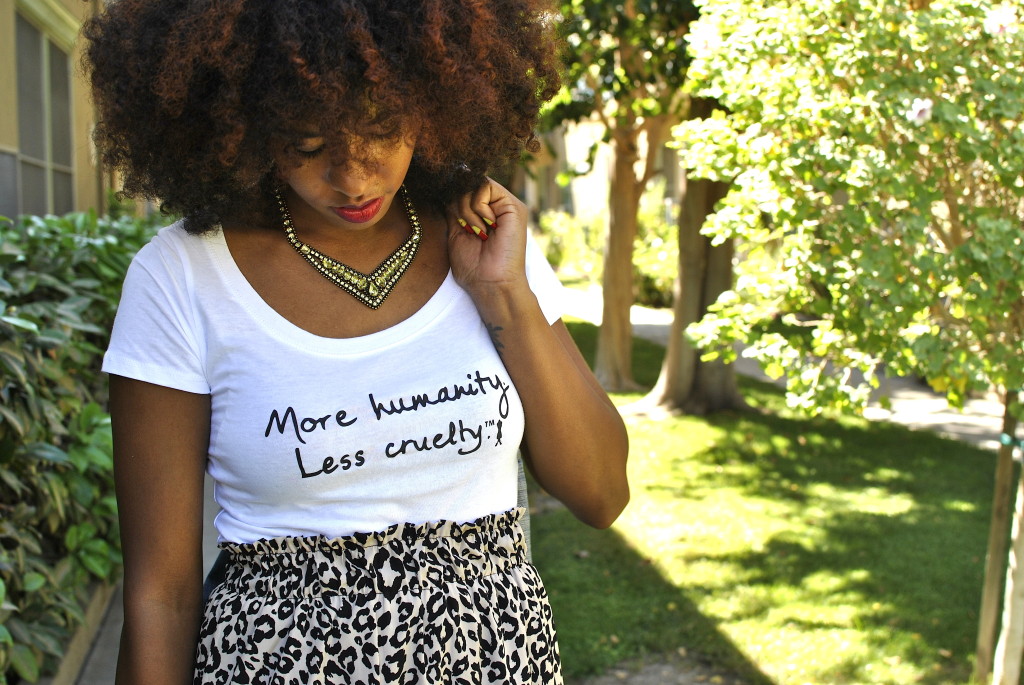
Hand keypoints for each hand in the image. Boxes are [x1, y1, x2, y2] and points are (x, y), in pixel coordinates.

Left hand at [446, 177, 529, 296]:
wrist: (490, 283)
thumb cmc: (473, 266)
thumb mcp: (455, 231)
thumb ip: (454, 208)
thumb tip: (448, 184)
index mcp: (484, 212)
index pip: (462, 189)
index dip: (452, 200)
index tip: (456, 224)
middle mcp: (496, 206)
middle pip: (467, 183)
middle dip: (458, 206)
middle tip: (467, 231)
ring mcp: (506, 205)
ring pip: (474, 183)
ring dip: (467, 209)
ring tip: (477, 232)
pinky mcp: (513, 205)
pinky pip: (485, 187)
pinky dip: (478, 207)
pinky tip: (486, 227)